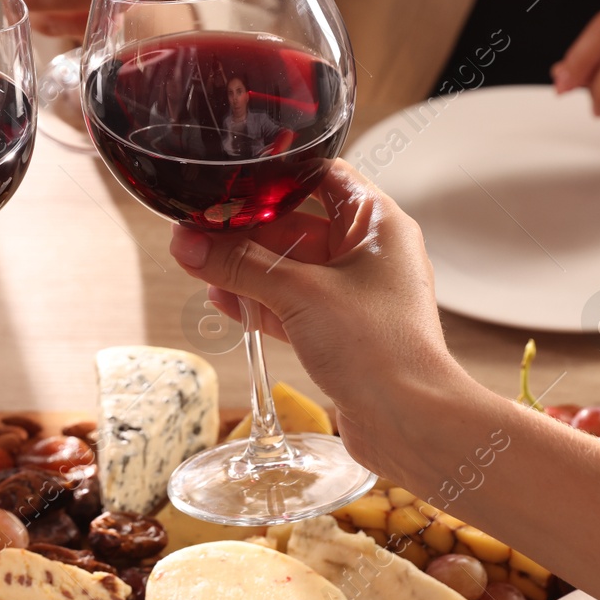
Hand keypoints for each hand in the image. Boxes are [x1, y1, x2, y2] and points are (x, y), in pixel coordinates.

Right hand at [166, 162, 467, 476]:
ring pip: (290, 268)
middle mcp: (369, 254)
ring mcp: (355, 295)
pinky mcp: (341, 332)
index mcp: (378, 224)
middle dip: (246, 230)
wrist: (411, 424)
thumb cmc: (380, 348)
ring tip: (197, 264)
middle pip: (297, 224)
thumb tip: (188, 243)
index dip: (277, 175)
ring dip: (246, 268)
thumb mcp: (299, 294)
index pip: (323, 176)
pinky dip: (258, 302)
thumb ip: (239, 265)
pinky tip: (222, 301)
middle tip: (198, 231)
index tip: (232, 180)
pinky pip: (291, 305)